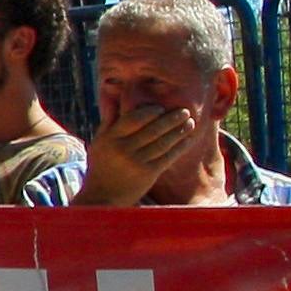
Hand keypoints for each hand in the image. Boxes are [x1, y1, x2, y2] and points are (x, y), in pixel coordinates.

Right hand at [78, 104, 197, 206]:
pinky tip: (188, 139)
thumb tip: (113, 94)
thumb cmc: (101, 165)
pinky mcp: (148, 174)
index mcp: (110, 138)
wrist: (102, 197)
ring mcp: (137, 162)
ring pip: (163, 142)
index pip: (133, 119)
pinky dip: (180, 146)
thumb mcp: (99, 141)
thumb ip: (109, 119)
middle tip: (185, 111)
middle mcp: (123, 149)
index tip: (161, 107)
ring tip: (190, 122)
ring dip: (179, 131)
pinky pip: (168, 156)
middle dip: (171, 119)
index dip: (149, 112)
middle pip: (152, 130)